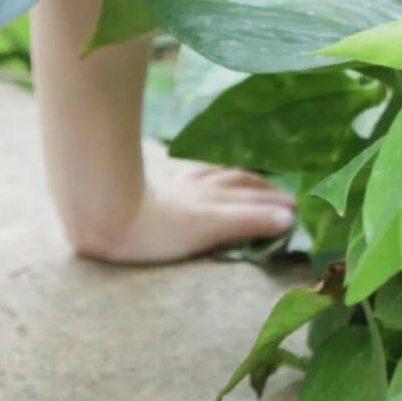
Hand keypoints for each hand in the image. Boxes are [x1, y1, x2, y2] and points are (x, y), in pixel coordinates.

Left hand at [74, 159, 296, 265]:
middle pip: (238, 183)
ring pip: (215, 175)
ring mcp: (176, 184)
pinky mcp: (154, 185)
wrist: (103, 213)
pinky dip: (204, 171)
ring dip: (237, 177)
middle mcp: (198, 188)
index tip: (297, 207)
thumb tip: (287, 218)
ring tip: (251, 178)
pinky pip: (188, 172)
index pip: (252, 196)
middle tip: (285, 193)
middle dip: (263, 189)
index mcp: (213, 199)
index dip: (275, 202)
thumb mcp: (208, 228)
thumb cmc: (155, 229)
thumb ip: (248, 222)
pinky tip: (197, 172)